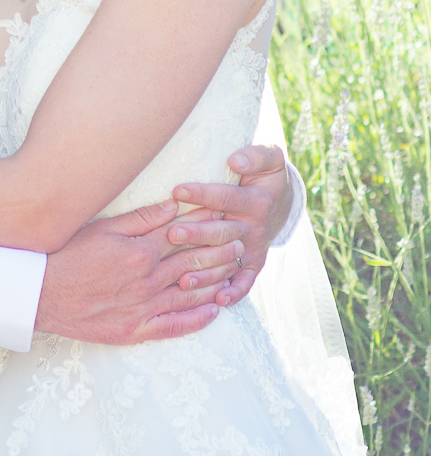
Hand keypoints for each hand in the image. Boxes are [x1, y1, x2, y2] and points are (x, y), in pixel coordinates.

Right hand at [36, 197, 245, 343]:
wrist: (42, 294)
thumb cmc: (69, 254)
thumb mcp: (103, 227)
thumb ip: (141, 218)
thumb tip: (175, 205)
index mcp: (140, 251)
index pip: (184, 233)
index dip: (207, 223)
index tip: (226, 212)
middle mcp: (147, 280)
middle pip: (193, 262)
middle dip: (220, 249)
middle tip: (242, 239)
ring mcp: (143, 308)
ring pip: (191, 293)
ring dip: (216, 280)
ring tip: (236, 269)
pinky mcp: (136, 331)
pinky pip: (175, 327)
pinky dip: (197, 319)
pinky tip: (214, 310)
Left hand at [170, 143, 291, 306]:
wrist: (283, 200)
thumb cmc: (266, 173)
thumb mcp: (270, 158)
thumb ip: (255, 155)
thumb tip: (235, 160)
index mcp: (256, 201)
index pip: (227, 197)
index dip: (203, 193)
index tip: (177, 190)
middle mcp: (255, 227)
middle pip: (223, 232)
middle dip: (197, 234)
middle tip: (172, 233)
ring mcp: (253, 248)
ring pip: (228, 260)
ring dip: (207, 270)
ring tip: (183, 276)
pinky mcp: (254, 263)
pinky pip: (245, 282)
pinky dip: (234, 292)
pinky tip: (218, 301)